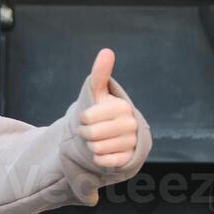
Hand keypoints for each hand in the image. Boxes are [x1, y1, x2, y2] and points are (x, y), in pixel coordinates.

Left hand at [78, 48, 139, 169]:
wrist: (111, 134)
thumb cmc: (101, 110)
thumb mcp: (97, 91)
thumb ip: (100, 73)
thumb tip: (106, 51)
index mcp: (123, 106)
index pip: (87, 117)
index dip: (82, 118)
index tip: (86, 117)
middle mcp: (131, 124)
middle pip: (91, 134)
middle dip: (84, 133)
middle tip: (89, 131)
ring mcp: (131, 142)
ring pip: (97, 149)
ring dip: (91, 146)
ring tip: (97, 141)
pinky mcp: (128, 159)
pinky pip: (105, 162)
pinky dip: (98, 158)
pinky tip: (102, 152)